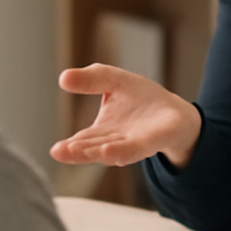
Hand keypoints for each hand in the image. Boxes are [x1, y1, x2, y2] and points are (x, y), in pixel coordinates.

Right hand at [50, 64, 201, 168]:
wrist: (175, 113)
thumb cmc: (141, 99)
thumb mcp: (114, 80)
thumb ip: (91, 79)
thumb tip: (63, 78)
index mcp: (101, 133)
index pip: (82, 141)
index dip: (69, 147)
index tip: (56, 150)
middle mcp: (115, 143)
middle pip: (93, 149)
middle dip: (77, 151)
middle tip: (59, 151)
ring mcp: (135, 144)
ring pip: (114, 151)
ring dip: (97, 152)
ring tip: (79, 151)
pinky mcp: (154, 141)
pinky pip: (137, 148)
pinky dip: (123, 151)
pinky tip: (110, 152)